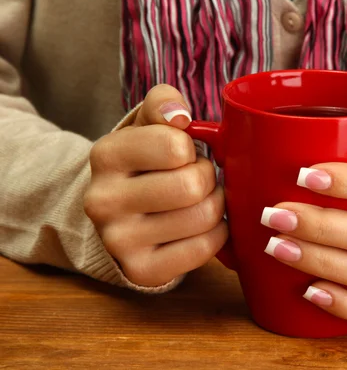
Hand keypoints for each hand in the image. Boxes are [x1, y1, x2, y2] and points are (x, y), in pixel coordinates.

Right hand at [84, 85, 226, 286]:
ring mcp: (119, 241)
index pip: (175, 146)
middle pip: (192, 186)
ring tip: (201, 199)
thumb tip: (179, 115)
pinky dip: (217, 233)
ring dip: (216, 205)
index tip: (184, 153)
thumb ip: (163, 103)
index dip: (192, 148)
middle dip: (208, 178)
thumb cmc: (144, 162)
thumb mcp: (147, 125)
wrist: (119, 212)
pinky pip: (205, 248)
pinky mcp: (142, 270)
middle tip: (199, 178)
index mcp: (106, 155)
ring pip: (204, 217)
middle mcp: (103, 201)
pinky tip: (202, 225)